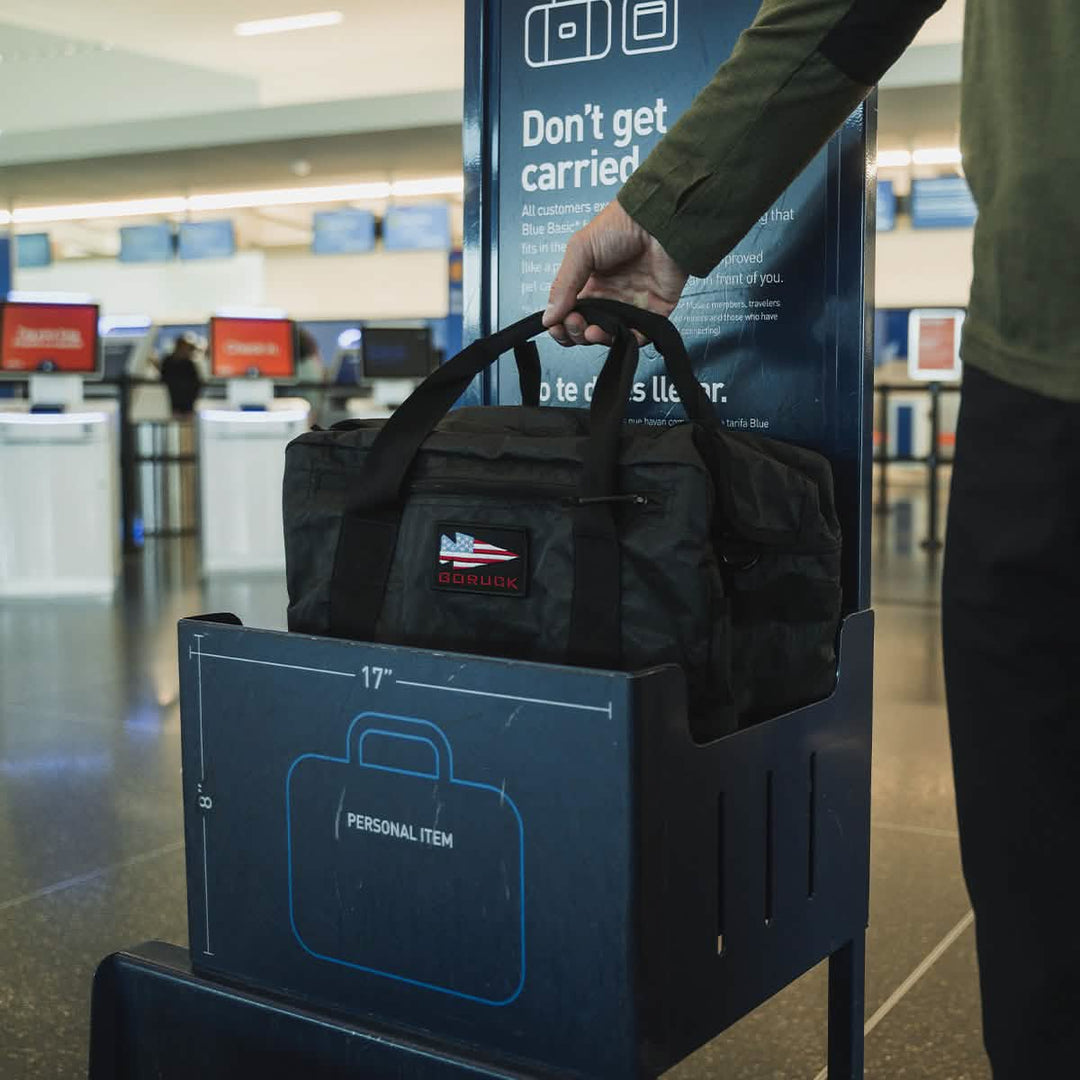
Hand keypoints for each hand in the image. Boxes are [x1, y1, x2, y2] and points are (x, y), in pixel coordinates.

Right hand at [542, 199, 688, 345]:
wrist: (658, 221)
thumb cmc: (621, 225)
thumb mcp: (580, 250)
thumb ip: (563, 285)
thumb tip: (548, 317)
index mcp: (589, 283)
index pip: (570, 314)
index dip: (561, 324)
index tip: (556, 326)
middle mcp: (609, 296)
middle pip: (587, 329)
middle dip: (576, 332)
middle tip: (576, 323)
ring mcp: (631, 305)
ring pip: (610, 336)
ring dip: (597, 339)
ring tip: (592, 330)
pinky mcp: (654, 311)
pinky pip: (640, 336)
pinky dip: (626, 341)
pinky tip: (615, 333)